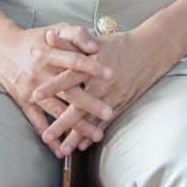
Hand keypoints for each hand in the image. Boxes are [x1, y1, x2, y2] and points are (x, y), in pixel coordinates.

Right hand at [0, 24, 111, 156]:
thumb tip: (95, 46)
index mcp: (49, 53)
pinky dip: (49, 135)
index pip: (74, 61)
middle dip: (90, 104)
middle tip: (109, 113)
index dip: (92, 67)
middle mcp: (40, 73)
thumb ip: (76, 34)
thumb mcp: (54, 29)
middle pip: (69, 91)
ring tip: (95, 135)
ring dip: (76, 125)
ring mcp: (32, 90)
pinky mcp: (24, 102)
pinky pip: (37, 122)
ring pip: (57, 110)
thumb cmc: (34, 39)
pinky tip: (62, 149)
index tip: (111, 74)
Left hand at [36, 28, 177, 147]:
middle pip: (79, 106)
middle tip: (46, 136)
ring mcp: (113, 96)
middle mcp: (102, 83)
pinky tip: (84, 145)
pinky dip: (94, 132)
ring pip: (92, 119)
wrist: (151, 50)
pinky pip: (106, 122)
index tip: (35, 96)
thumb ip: (70, 41)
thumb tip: (49, 36)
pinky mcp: (122, 103)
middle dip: (62, 123)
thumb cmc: (120, 44)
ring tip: (63, 150)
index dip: (52, 86)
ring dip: (77, 136)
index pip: (68, 77)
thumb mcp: (94, 40)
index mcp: (92, 65)